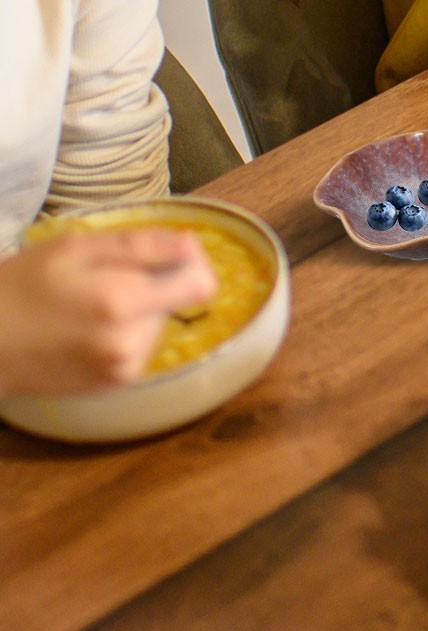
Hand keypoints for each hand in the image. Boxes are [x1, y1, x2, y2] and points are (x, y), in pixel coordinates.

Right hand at [0, 226, 217, 396]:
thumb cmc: (23, 287)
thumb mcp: (77, 249)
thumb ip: (141, 246)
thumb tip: (192, 245)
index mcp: (123, 303)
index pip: (201, 283)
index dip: (190, 261)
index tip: (167, 253)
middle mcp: (130, 343)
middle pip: (178, 300)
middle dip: (154, 284)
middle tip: (106, 278)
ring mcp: (122, 369)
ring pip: (159, 322)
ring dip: (139, 309)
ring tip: (91, 303)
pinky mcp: (114, 385)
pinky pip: (141, 345)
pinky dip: (126, 332)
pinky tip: (89, 327)